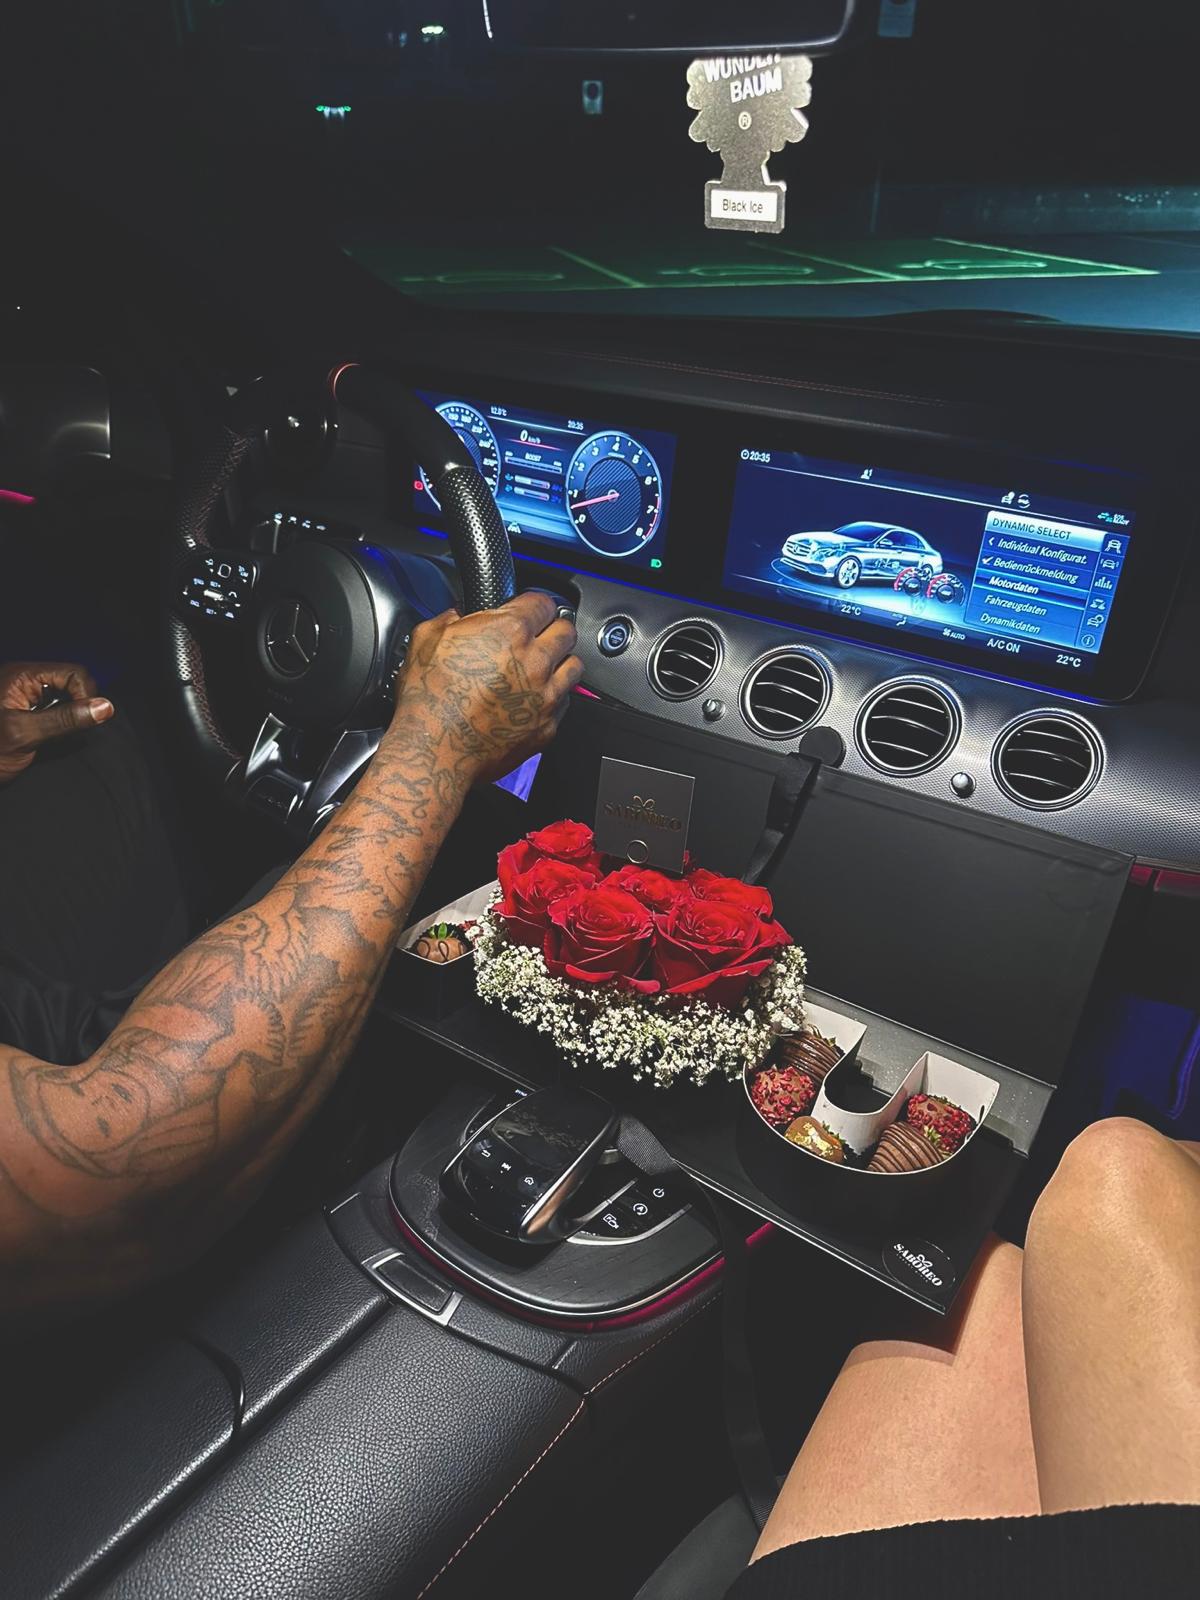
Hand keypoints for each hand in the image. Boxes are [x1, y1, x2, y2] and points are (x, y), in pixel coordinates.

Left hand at [0, 662, 114, 784]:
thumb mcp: (24, 735)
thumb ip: (65, 719)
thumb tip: (105, 708)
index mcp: (21, 676)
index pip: (73, 673)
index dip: (85, 696)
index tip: (82, 721)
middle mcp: (25, 681)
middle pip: (72, 683)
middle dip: (76, 708)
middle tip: (60, 732)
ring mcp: (25, 696)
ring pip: (66, 699)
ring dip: (67, 719)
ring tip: (48, 738)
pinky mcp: (27, 712)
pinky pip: (56, 711)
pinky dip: (59, 726)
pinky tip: (45, 740)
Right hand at [390, 593, 582, 786]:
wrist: (434, 748)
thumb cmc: (429, 699)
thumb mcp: (426, 640)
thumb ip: (450, 618)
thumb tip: (458, 615)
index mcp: (509, 631)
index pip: (543, 602)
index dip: (534, 604)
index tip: (528, 610)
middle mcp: (535, 661)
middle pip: (566, 631)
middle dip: (552, 629)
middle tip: (537, 636)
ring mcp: (545, 695)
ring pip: (574, 666)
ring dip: (560, 662)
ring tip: (543, 666)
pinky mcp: (547, 725)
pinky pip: (564, 702)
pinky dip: (554, 697)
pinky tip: (533, 698)